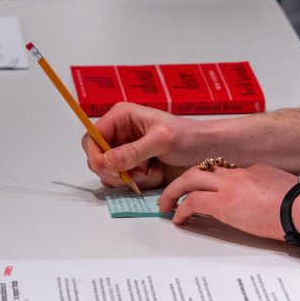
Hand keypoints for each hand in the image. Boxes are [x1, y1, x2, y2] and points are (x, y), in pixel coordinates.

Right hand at [82, 102, 203, 189]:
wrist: (208, 151)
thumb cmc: (189, 137)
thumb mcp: (162, 140)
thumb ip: (134, 150)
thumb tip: (108, 160)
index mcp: (122, 117)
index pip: (91, 136)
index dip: (95, 154)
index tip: (109, 169)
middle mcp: (119, 134)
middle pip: (96, 158)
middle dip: (113, 171)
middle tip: (135, 175)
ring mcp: (125, 152)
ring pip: (108, 173)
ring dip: (128, 178)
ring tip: (150, 171)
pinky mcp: (133, 167)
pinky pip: (121, 182)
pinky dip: (136, 183)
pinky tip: (154, 174)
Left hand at [158, 163, 299, 240]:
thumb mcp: (283, 190)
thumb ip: (268, 191)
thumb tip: (264, 200)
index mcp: (253, 170)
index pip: (224, 172)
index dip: (210, 182)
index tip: (203, 191)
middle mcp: (237, 174)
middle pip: (202, 169)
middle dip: (184, 180)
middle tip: (174, 192)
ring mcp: (229, 187)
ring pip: (190, 180)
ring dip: (174, 191)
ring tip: (166, 205)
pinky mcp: (223, 204)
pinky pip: (193, 202)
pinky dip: (181, 209)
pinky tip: (178, 219)